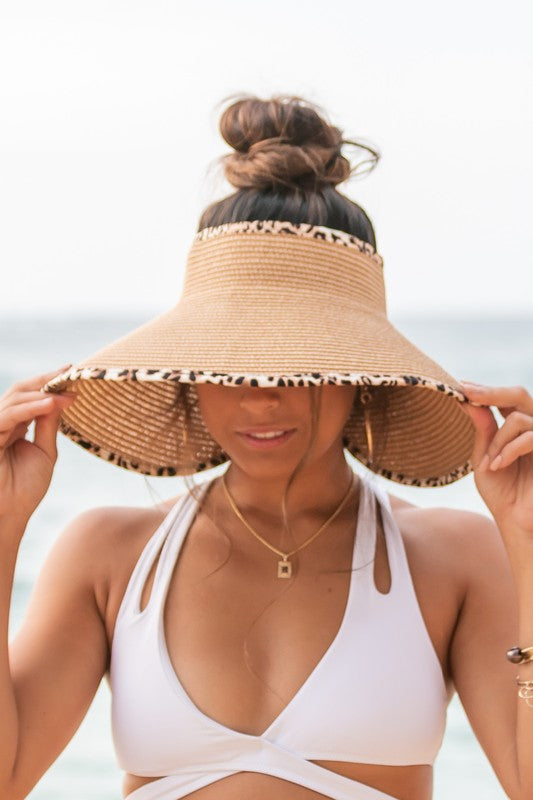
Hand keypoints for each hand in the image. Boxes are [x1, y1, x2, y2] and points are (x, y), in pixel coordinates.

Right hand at [0, 368, 75, 523]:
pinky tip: (51, 403)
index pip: (30, 395)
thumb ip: (49, 425)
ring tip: (67, 392)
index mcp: (15, 425)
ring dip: (42, 393)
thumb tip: (61, 398)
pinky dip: (30, 407)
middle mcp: (2, 423)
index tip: (72, 371)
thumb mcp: (45, 452)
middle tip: (70, 372)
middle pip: (20, 391)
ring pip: (14, 398)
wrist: (10, 515)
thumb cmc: (26, 489)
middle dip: (46, 380)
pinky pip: (8, 415)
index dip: (49, 382)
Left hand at [461, 383, 532, 536]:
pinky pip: (531, 436)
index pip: (505, 398)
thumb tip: (467, 400)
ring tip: (490, 462)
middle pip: (519, 394)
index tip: (461, 386)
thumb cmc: (502, 492)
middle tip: (467, 394)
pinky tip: (498, 465)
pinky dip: (510, 449)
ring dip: (499, 440)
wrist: (518, 522)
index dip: (485, 389)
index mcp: (517, 427)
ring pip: (520, 418)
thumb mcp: (484, 458)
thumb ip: (482, 430)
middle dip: (491, 392)